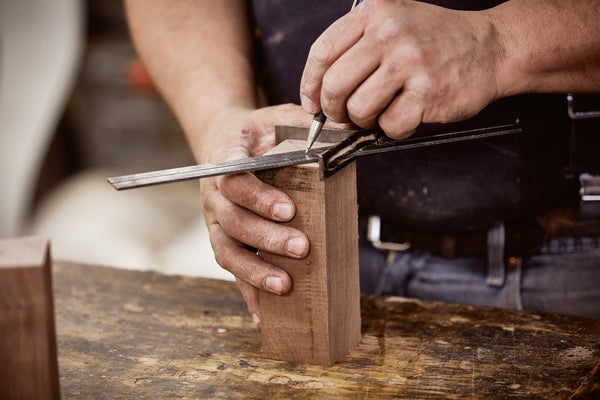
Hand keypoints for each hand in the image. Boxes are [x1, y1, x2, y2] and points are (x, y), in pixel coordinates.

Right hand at [198, 104, 343, 329]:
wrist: (226, 140)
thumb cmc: (257, 133)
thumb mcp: (279, 118)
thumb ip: (306, 124)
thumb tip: (350, 128)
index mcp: (225, 162)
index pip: (234, 182)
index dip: (259, 198)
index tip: (290, 210)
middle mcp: (214, 196)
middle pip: (233, 222)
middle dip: (267, 238)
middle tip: (302, 248)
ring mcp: (216, 222)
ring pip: (227, 251)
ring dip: (254, 272)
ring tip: (285, 286)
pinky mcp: (224, 241)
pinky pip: (232, 270)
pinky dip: (247, 294)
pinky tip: (264, 318)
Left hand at [300, 0, 502, 138]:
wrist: (491, 47)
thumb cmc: (436, 40)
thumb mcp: (394, 22)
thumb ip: (357, 47)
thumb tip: (321, 92)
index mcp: (375, 13)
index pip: (323, 52)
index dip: (310, 84)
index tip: (312, 101)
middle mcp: (390, 33)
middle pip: (335, 85)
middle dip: (334, 110)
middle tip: (344, 115)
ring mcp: (409, 62)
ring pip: (359, 109)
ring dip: (365, 121)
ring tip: (380, 113)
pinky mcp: (427, 91)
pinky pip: (390, 124)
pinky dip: (394, 128)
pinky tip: (406, 115)